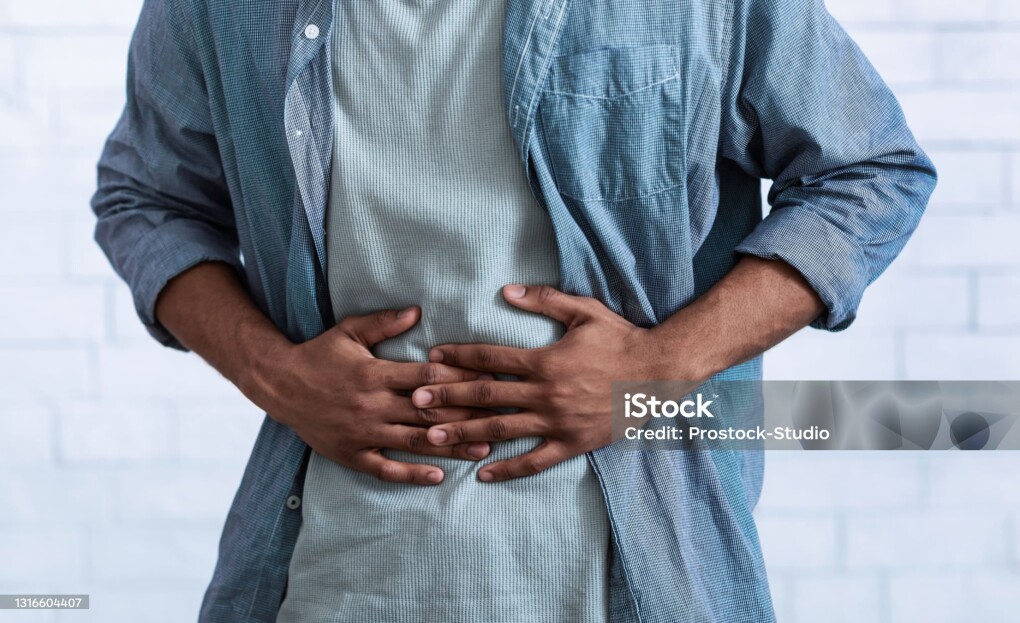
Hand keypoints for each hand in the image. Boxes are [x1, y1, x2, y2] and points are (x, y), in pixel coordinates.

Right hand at [249, 306, 493, 484]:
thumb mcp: (348, 331)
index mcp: (375, 373)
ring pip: (414, 442)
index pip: (425, 378)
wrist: (278, 385)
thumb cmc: (319, 354)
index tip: (488, 380)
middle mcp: (372, 405)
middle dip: (466, 415)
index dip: (458, 379)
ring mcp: (362, 432)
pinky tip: (438, 476)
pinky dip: (412, 474)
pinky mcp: (352, 454)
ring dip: (451, 447)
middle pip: (427, 412)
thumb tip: (418, 311)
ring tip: (484, 449)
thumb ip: (384, 322)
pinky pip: (385, 468)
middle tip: (500, 418)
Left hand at [411, 285, 703, 481]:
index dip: (458, 356)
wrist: (658, 373)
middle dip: (448, 397)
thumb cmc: (620, 338)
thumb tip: (507, 291)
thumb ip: (545, 300)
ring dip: (464, 433)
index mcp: (544, 360)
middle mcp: (545, 392)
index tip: (432, 357)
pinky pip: (535, 460)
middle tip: (415, 400)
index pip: (490, 357)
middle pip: (486, 395)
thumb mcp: (584, 311)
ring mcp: (557, 421)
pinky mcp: (572, 443)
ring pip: (502, 429)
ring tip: (432, 437)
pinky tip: (483, 474)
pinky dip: (508, 469)